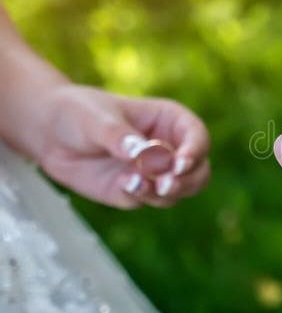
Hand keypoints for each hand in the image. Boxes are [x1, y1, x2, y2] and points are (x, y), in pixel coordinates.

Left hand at [32, 84, 210, 208]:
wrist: (51, 134)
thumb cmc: (79, 112)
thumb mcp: (96, 118)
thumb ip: (120, 135)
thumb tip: (142, 153)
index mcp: (171, 121)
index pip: (197, 138)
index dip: (195, 151)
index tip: (178, 163)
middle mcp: (170, 148)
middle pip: (200, 171)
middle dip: (187, 180)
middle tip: (164, 185)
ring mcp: (156, 172)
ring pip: (181, 190)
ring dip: (165, 193)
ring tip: (135, 183)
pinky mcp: (139, 191)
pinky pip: (152, 200)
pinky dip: (142, 196)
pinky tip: (123, 184)